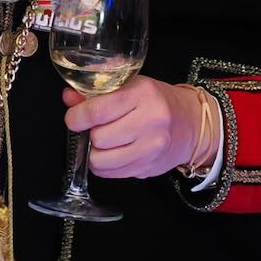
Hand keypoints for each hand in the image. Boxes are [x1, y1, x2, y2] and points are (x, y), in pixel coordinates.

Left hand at [64, 77, 208, 179]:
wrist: (191, 124)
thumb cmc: (157, 101)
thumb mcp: (131, 86)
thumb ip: (97, 92)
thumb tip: (69, 98)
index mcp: (142, 94)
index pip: (97, 111)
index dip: (77, 117)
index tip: (74, 117)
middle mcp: (150, 121)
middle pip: (98, 138)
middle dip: (90, 133)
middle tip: (98, 127)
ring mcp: (151, 148)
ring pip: (101, 161)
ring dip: (96, 153)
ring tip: (105, 142)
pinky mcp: (148, 168)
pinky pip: (111, 174)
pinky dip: (105, 166)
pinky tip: (114, 153)